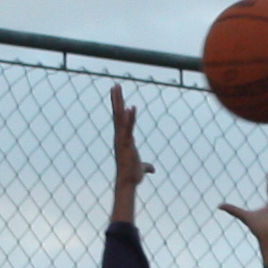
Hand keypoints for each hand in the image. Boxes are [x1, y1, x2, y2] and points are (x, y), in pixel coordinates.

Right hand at [110, 85, 151, 208]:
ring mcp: (122, 138)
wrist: (128, 182)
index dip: (120, 107)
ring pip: (119, 117)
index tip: (118, 96)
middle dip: (116, 99)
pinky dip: (131, 118)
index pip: (120, 119)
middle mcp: (119, 136)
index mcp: (123, 138)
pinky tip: (132, 107)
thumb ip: (147, 166)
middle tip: (115, 85)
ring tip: (117, 88)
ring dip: (118, 102)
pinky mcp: (127, 143)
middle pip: (117, 114)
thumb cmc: (132, 175)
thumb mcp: (141, 168)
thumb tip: (152, 169)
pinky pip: (129, 128)